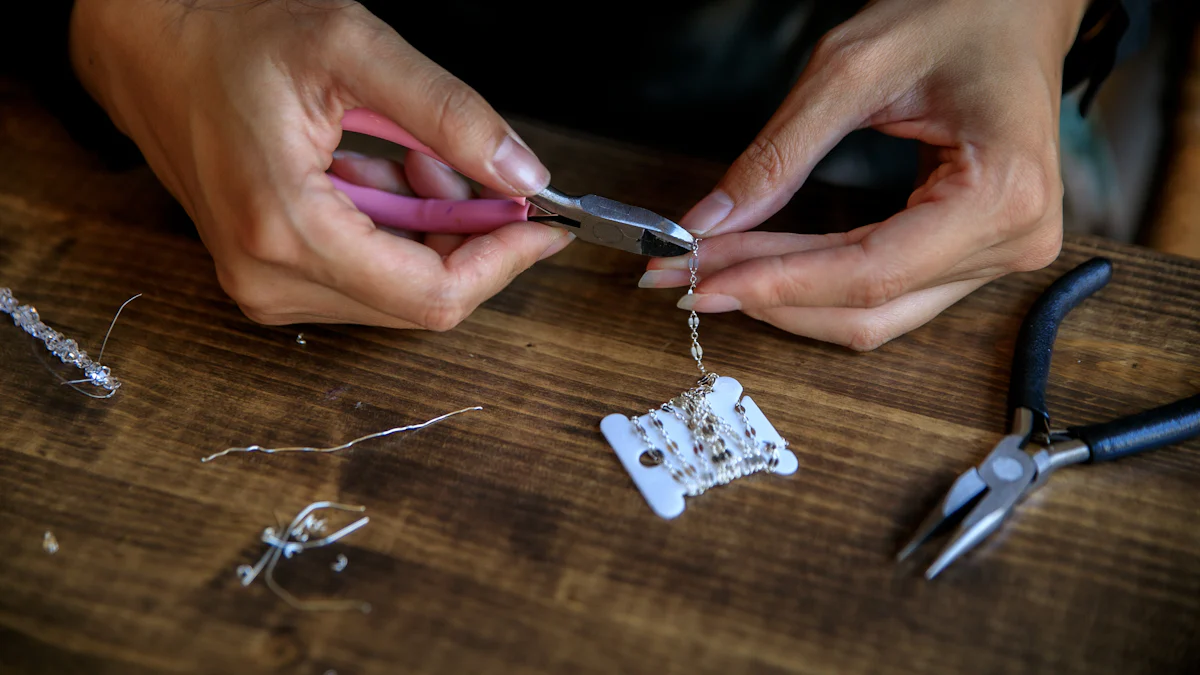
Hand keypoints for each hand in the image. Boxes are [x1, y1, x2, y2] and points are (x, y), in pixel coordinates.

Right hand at [69, 0, 570, 329]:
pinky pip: (367, 279)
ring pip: (399, 292)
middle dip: (465, 235)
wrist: (147, 48)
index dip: (503, 263)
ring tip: (410, 154)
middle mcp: (271, 279)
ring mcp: (266, 286)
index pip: (433, 295)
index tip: (542, 226)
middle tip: (460, 161)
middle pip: (421, 299)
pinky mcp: (269, 279)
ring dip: (431, 231)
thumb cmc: (229, 39)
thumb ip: (449, 113)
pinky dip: (398, 234)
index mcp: (287, 231)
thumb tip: (523, 175)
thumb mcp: (353, 49)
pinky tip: (381, 175)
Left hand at [640, 0, 1087, 349]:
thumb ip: (778, 154)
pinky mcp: (975, 254)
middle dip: (768, 296)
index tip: (702, 279)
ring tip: (713, 276)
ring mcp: (999, 255)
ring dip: (786, 301)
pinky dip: (817, 288)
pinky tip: (763, 272)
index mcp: (1003, 194)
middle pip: (868, 307)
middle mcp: (1013, 241)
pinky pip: (888, 295)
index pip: (870, 271)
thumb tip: (709, 222)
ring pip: (874, 316)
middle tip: (685, 280)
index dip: (777, 283)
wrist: (1014, 8)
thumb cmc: (955, 14)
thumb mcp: (851, 68)